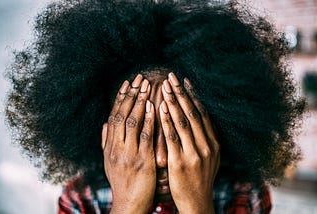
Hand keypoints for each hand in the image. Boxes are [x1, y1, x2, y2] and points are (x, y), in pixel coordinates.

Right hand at [102, 74, 155, 213]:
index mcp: (109, 147)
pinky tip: (153, 106)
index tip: (127, 83)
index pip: (114, 117)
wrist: (128, 205)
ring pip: (132, 122)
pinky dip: (148, 119)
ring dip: (139, 101)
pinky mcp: (141, 161)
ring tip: (146, 85)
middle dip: (131, 95)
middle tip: (139, 77)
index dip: (120, 99)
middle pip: (121, 115)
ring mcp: (128, 154)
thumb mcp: (109, 162)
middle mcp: (115, 148)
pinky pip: (145, 137)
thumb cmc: (122, 183)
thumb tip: (105, 124)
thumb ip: (106, 142)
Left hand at [160, 73, 219, 213]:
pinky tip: (161, 108)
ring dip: (173, 101)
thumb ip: (207, 138)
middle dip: (181, 93)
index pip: (202, 113)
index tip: (184, 81)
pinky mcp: (181, 162)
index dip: (193, 95)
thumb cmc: (200, 178)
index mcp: (213, 142)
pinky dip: (167, 120)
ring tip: (164, 86)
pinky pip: (173, 137)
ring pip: (183, 121)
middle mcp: (207, 145)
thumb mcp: (210, 157)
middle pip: (193, 113)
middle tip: (171, 76)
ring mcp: (195, 153)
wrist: (198, 202)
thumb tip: (203, 119)